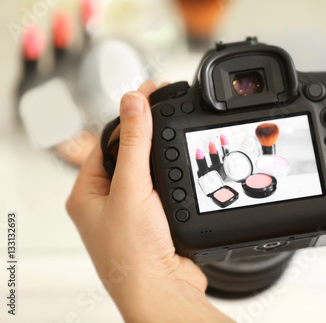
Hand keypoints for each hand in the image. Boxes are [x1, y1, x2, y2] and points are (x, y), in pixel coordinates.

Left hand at [66, 82, 232, 321]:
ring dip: (161, 153)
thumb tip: (133, 102)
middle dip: (145, 131)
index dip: (127, 116)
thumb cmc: (133, 253)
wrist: (162, 289)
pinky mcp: (154, 220)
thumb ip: (133, 143)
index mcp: (87, 192)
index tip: (148, 92)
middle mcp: (106, 202)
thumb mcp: (131, 189)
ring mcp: (131, 212)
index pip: (105, 141)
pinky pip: (163, 188)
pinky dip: (173, 174)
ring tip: (175, 127)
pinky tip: (183, 163)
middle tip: (165, 105)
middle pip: (126, 154)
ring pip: (147, 171)